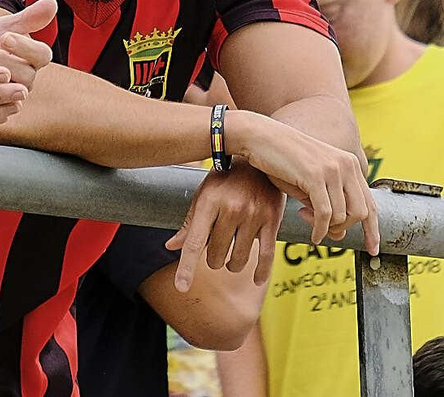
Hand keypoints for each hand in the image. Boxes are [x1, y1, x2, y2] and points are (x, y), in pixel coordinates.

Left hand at [0, 0, 57, 95]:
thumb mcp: (1, 27)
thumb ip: (27, 18)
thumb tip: (52, 2)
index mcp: (32, 58)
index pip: (43, 55)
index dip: (25, 47)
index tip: (5, 37)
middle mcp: (27, 79)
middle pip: (28, 75)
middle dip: (2, 60)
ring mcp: (12, 97)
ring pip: (12, 93)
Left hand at [166, 162, 284, 291]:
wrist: (259, 156)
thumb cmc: (226, 178)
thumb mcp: (204, 194)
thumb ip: (190, 223)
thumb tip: (171, 246)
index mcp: (209, 200)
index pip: (194, 242)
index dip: (186, 267)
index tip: (181, 287)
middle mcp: (232, 207)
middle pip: (216, 253)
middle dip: (214, 259)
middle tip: (217, 251)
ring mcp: (253, 213)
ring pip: (239, 258)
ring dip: (233, 265)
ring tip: (231, 259)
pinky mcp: (272, 218)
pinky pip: (266, 255)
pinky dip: (261, 271)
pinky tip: (256, 279)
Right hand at [226, 112, 379, 253]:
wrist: (261, 137)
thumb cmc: (282, 162)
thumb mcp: (310, 185)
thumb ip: (328, 206)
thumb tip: (341, 235)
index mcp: (349, 164)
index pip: (371, 203)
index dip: (373, 229)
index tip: (373, 249)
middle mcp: (346, 165)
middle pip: (361, 213)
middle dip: (344, 229)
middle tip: (323, 231)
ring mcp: (332, 169)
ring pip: (343, 216)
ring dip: (325, 228)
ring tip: (305, 218)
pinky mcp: (315, 176)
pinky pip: (325, 215)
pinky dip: (319, 230)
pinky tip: (312, 234)